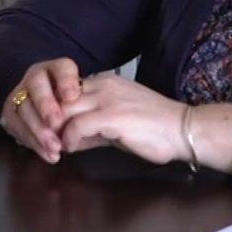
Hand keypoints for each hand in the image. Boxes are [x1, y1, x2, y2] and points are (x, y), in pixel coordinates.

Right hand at [0, 58, 82, 162]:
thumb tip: (86, 126)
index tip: (72, 97)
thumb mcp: (84, 107)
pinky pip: (16, 125)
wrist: (52, 119)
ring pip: (24, 107)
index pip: (62, 67)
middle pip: (36, 85)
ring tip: (55, 147)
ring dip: (38, 129)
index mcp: (58, 69)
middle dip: (45, 105)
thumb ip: (84, 110)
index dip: (66, 81)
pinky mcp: (10, 111)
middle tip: (55, 124)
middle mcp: (36, 76)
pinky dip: (32, 141)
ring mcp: (20, 92)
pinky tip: (48, 154)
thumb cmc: (76, 111)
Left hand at [57, 75, 188, 165]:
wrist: (183, 130)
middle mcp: (104, 84)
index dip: (56, 110)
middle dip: (50, 120)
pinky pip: (77, 125)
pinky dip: (68, 138)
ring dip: (55, 130)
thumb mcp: (118, 125)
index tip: (52, 129)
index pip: (68, 90)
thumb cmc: (155, 129)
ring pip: (65, 109)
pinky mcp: (111, 116)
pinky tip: (70, 149)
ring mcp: (107, 98)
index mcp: (106, 82)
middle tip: (48, 140)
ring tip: (56, 146)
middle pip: (61, 97)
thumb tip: (71, 140)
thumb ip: (94, 129)